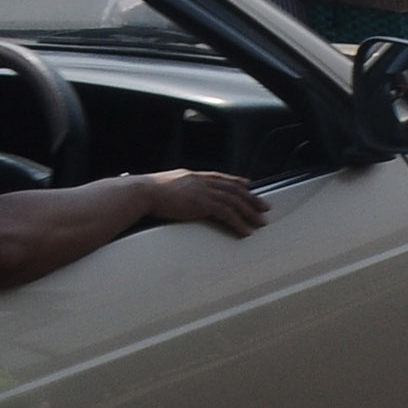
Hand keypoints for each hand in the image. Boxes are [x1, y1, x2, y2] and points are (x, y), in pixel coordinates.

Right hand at [135, 169, 265, 236]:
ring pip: (235, 201)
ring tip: (260, 223)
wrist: (142, 192)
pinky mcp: (202, 203)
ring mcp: (203, 191)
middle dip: (251, 199)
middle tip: (264, 207)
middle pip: (233, 189)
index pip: (221, 177)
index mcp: (194, 175)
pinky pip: (227, 214)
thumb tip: (179, 195)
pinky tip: (246, 231)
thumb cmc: (148, 193)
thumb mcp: (168, 186)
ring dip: (249, 213)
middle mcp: (202, 181)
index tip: (248, 185)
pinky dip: (238, 223)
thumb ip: (179, 189)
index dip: (236, 181)